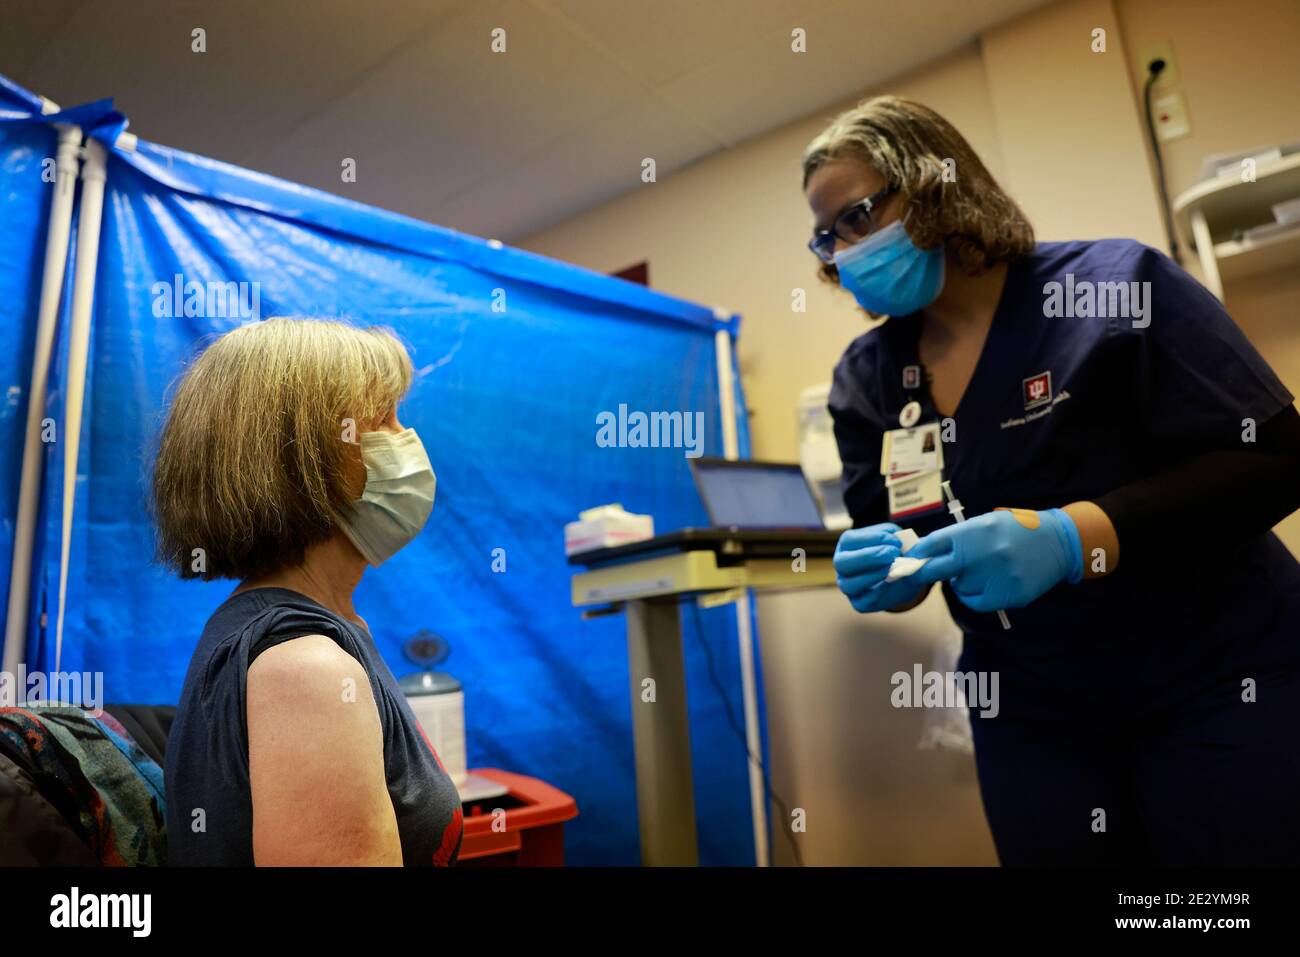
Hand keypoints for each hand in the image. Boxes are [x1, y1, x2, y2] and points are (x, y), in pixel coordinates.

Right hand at [834, 522, 925, 613]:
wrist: (904, 576)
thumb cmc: (896, 553)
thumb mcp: (901, 543)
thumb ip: (905, 543)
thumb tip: (913, 545)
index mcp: (847, 544)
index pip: (849, 540)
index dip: (874, 539)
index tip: (897, 542)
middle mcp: (842, 565)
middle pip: (842, 563)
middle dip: (869, 557)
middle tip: (893, 555)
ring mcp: (847, 585)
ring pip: (849, 585)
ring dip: (872, 576)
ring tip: (892, 570)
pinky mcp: (858, 603)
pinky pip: (861, 602)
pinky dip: (877, 594)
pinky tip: (890, 584)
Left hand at [907, 508, 1082, 611]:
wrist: (1058, 542)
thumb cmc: (1014, 531)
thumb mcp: (985, 523)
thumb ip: (957, 538)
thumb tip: (925, 555)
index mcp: (975, 530)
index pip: (932, 544)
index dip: (917, 554)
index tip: (907, 561)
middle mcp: (983, 553)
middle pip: (936, 569)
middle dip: (922, 572)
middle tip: (913, 575)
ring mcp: (996, 576)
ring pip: (958, 587)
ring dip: (961, 582)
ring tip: (981, 570)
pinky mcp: (1008, 595)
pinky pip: (975, 602)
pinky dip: (973, 596)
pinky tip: (986, 585)